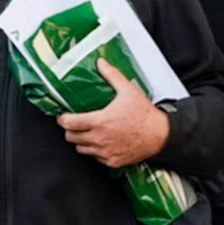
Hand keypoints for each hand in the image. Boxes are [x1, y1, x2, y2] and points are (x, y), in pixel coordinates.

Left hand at [55, 60, 170, 167]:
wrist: (161, 135)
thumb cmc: (144, 115)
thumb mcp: (127, 90)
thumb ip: (112, 75)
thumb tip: (101, 63)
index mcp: (99, 122)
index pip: (68, 124)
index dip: (62, 119)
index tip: (63, 116)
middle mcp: (99, 139)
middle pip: (71, 137)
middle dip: (70, 129)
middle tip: (75, 123)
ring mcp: (105, 152)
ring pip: (81, 149)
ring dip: (81, 141)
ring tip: (87, 132)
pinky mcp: (112, 161)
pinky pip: (95, 158)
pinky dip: (95, 151)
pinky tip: (101, 142)